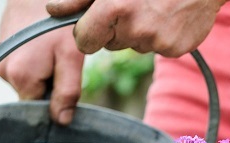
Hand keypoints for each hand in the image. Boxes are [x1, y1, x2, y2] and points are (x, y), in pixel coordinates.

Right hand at [0, 0, 85, 124]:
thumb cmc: (57, 22)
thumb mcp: (71, 57)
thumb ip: (67, 92)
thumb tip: (61, 121)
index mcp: (20, 76)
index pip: (38, 108)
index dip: (54, 101)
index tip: (64, 81)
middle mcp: (3, 71)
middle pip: (31, 95)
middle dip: (48, 85)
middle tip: (59, 62)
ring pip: (26, 82)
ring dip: (41, 73)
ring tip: (49, 51)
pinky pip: (19, 69)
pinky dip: (32, 63)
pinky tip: (40, 47)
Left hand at [46, 0, 225, 57]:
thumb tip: (53, 11)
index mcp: (114, 8)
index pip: (84, 41)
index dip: (87, 32)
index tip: (95, 23)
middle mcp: (135, 29)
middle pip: (110, 45)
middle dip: (115, 29)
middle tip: (133, 6)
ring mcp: (157, 42)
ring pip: (134, 46)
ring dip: (139, 31)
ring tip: (154, 8)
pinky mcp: (176, 50)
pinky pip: (158, 49)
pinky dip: (161, 36)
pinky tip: (169, 16)